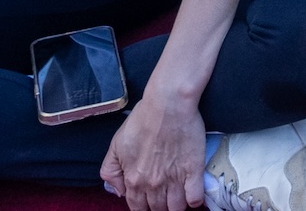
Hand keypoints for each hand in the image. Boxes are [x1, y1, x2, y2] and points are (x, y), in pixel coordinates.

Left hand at [100, 90, 205, 210]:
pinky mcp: (193, 170)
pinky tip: (192, 194)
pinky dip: (194, 201)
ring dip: (176, 206)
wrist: (168, 104)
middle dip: (160, 207)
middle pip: (157, 210)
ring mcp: (174, 179)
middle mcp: (152, 184)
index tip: (149, 201)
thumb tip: (119, 192)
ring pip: (176, 208)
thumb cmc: (142, 120)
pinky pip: (194, 198)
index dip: (143, 207)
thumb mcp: (116, 145)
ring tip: (178, 197)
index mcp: (133, 180)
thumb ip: (110, 172)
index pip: (137, 208)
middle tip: (165, 197)